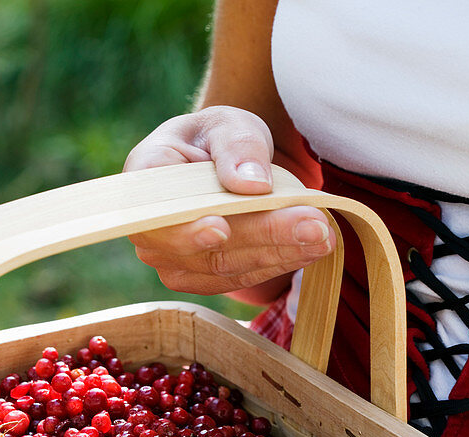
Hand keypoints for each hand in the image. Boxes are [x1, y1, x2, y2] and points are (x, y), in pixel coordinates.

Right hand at [123, 105, 335, 297]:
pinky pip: (240, 279)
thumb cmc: (217, 140)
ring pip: (227, 268)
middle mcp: (150, 230)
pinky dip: (278, 264)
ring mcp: (172, 261)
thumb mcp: (229, 124)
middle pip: (205, 247)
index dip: (187, 228)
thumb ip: (237, 147)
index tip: (222, 227)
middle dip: (263, 236)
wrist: (219, 168)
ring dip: (280, 254)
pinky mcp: (200, 279)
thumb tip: (252, 184)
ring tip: (324, 235)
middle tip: (314, 225)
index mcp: (145, 179)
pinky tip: (311, 249)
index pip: (160, 212)